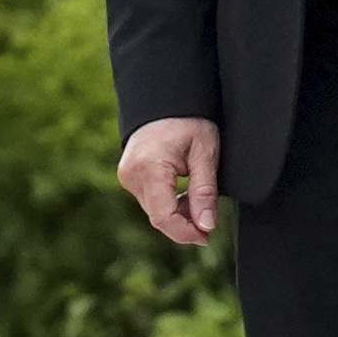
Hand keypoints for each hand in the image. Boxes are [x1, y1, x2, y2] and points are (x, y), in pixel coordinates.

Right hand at [118, 116, 225, 249]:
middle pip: (158, 217)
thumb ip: (205, 192)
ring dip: (178, 215)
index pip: (164, 217)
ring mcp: (127, 176)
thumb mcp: (205, 153)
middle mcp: (132, 175)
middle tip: (210, 223)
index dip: (186, 233)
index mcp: (149, 169)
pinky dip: (169, 204)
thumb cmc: (189, 120)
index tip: (206, 236)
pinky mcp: (129, 177)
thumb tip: (207, 226)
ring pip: (154, 211)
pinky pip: (150, 200)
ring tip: (201, 204)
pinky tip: (186, 197)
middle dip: (185, 225)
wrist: (165, 99)